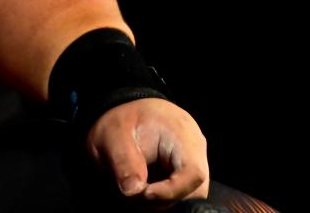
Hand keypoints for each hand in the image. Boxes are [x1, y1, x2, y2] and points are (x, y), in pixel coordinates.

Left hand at [87, 97, 209, 204]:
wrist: (127, 109)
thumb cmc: (123, 119)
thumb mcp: (114, 134)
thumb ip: (124, 162)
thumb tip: (133, 191)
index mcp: (183, 136)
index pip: (193, 173)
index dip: (170, 191)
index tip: (143, 192)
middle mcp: (196, 151)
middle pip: (192, 191)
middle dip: (161, 198)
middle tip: (131, 190)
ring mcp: (193, 164)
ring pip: (185, 196)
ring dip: (159, 199)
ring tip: (134, 186)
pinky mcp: (185, 174)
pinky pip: (178, 193)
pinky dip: (159, 195)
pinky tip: (142, 186)